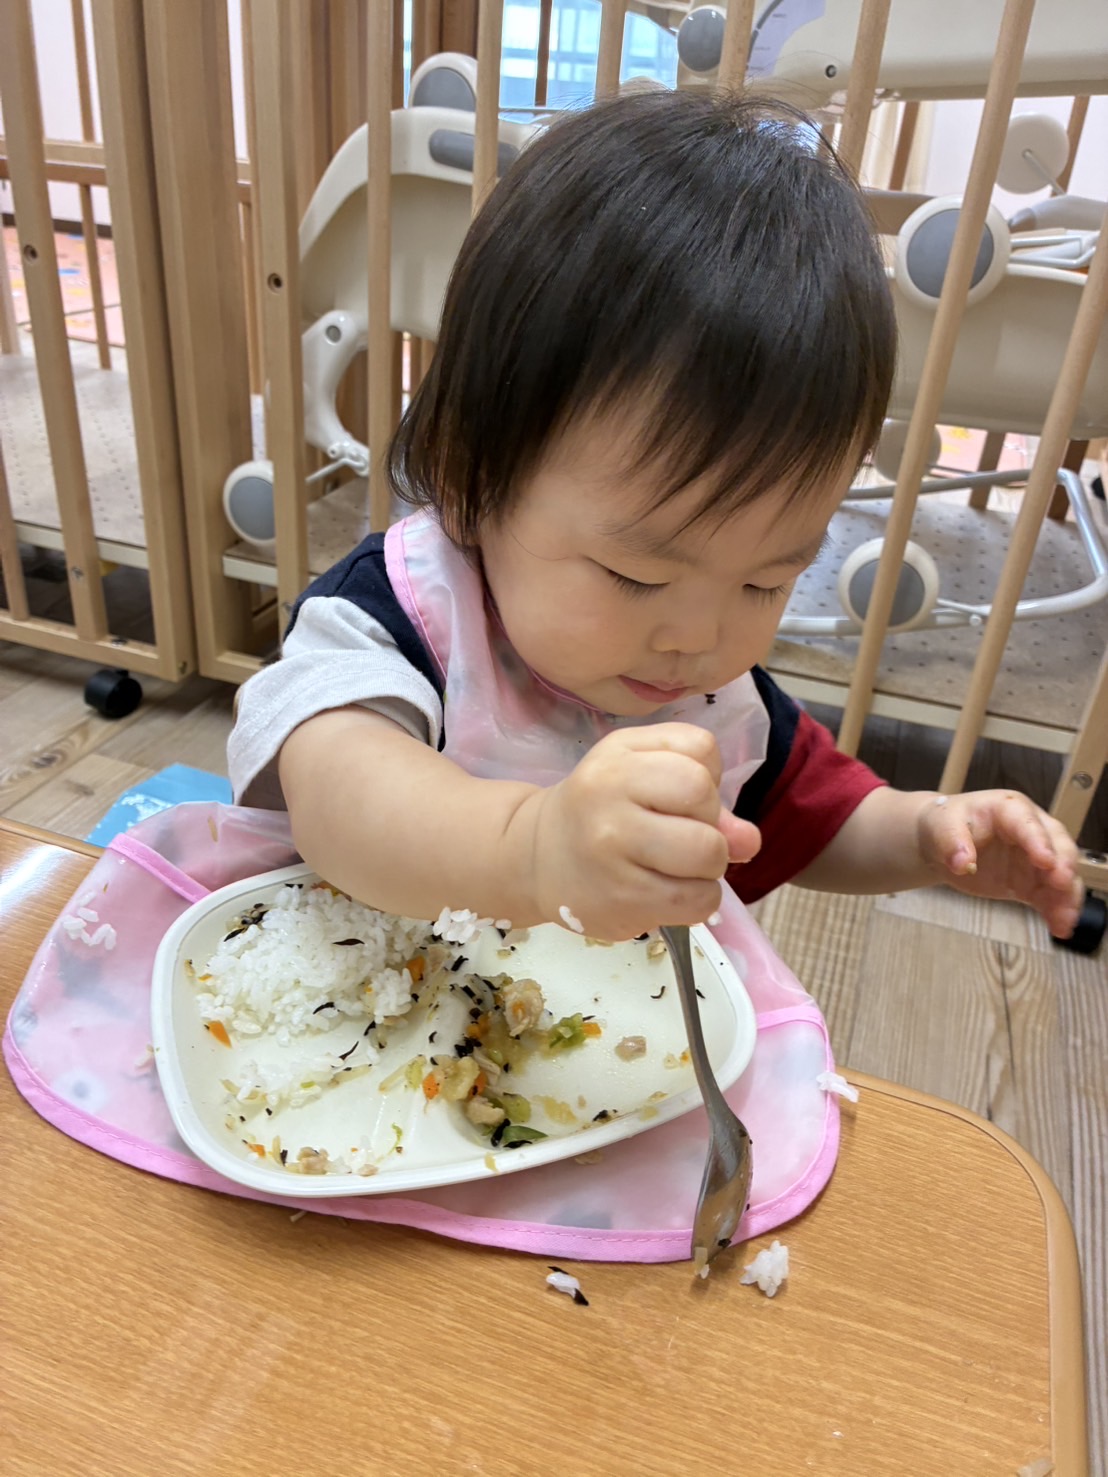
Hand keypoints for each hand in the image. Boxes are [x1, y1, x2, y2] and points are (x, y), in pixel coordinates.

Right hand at [522, 723, 760, 939]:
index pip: (701, 749)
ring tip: (677, 867)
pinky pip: (697, 902)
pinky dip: (698, 900)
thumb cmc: (598, 808)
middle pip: (705, 800)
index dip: (706, 775)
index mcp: (618, 759)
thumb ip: (700, 786)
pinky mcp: (622, 902)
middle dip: (709, 821)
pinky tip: (669, 892)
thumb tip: (748, 839)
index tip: (679, 797)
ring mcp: (613, 854)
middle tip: (681, 836)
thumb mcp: (638, 773)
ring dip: (708, 867)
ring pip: (708, 856)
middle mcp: (610, 801)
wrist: (536, 858)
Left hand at [917, 789, 1082, 937]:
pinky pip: (1050, 896)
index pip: (1027, 823)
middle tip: (1062, 884)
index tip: (1045, 861)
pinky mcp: (1030, 883)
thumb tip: (963, 863)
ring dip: (1066, 895)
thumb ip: (952, 843)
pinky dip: (1057, 911)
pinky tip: (1059, 927)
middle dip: (1063, 864)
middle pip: (1057, 844)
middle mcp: (1030, 831)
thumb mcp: (940, 827)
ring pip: (1060, 873)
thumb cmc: (944, 826)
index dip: (1039, 841)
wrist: (941, 843)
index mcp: (1008, 809)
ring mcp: (1033, 858)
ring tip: (1065, 918)